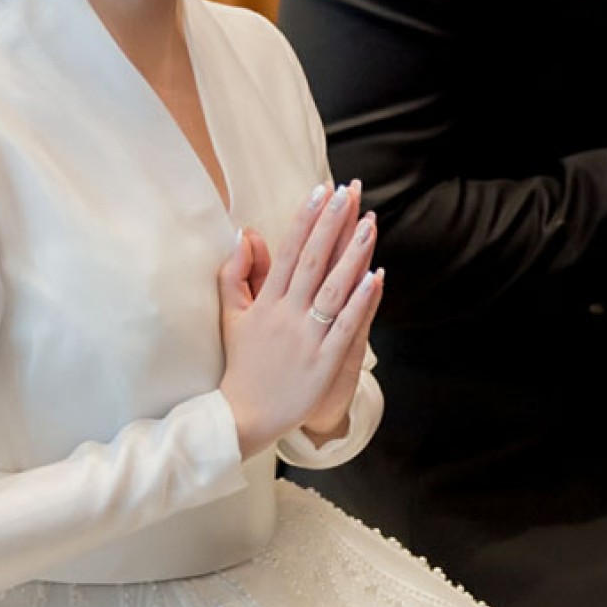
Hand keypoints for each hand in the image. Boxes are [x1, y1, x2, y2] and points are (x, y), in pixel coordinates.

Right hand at [217, 181, 382, 457]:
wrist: (243, 415)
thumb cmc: (242, 364)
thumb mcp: (231, 315)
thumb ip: (235, 274)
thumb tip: (243, 234)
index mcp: (266, 302)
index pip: (289, 251)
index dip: (305, 219)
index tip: (320, 191)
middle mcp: (286, 314)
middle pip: (313, 261)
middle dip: (331, 224)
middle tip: (348, 192)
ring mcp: (306, 338)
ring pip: (333, 289)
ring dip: (353, 255)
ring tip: (370, 224)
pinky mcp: (323, 362)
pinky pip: (345, 327)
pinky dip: (361, 302)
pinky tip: (376, 277)